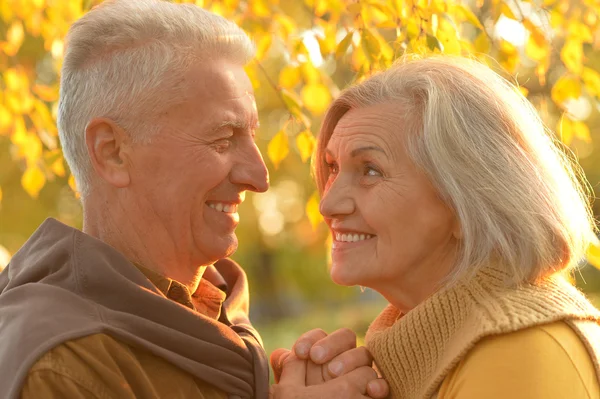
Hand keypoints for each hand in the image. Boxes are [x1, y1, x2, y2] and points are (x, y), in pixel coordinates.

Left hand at [270, 328, 387, 397]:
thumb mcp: (289, 392)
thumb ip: (287, 372)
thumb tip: (280, 354)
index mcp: (321, 357)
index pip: (320, 336)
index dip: (311, 339)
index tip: (300, 352)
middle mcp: (342, 362)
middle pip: (346, 336)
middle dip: (331, 343)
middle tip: (316, 358)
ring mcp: (360, 377)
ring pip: (364, 354)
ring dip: (349, 359)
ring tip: (334, 373)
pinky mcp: (373, 393)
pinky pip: (382, 383)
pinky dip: (379, 383)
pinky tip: (371, 390)